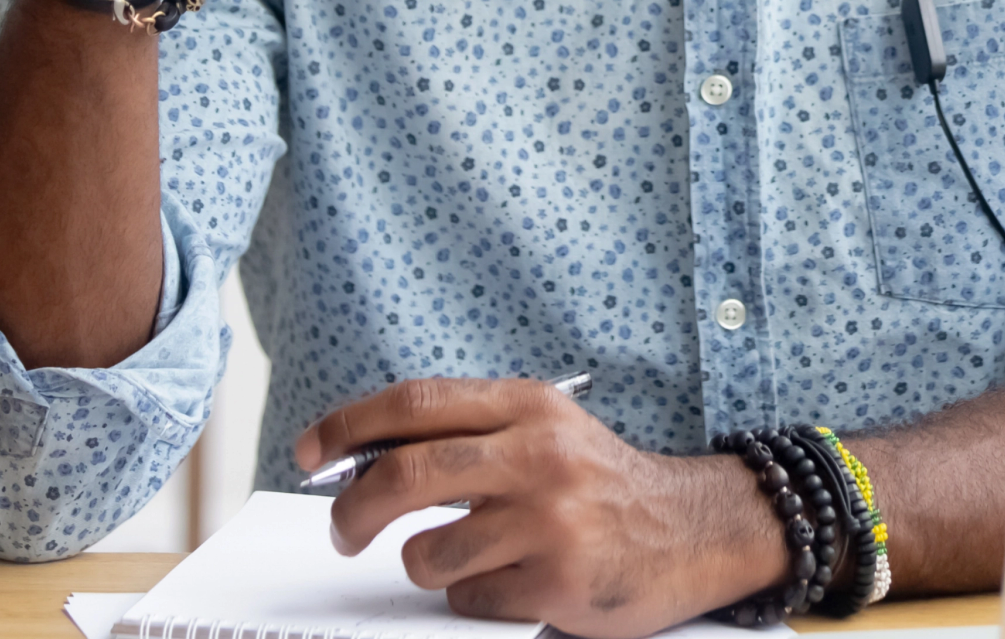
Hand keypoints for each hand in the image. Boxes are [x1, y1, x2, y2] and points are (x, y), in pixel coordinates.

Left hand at [295, 378, 787, 638]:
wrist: (694, 529)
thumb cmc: (600, 482)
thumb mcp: (542, 429)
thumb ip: (467, 432)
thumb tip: (362, 457)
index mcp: (526, 406)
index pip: (414, 403)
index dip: (348, 426)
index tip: (310, 452)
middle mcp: (537, 455)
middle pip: (405, 476)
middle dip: (353, 511)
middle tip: (342, 534)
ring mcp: (549, 521)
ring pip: (428, 553)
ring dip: (426, 566)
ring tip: (463, 559)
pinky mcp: (558, 581)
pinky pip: (469, 600)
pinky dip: (474, 598)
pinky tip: (513, 582)